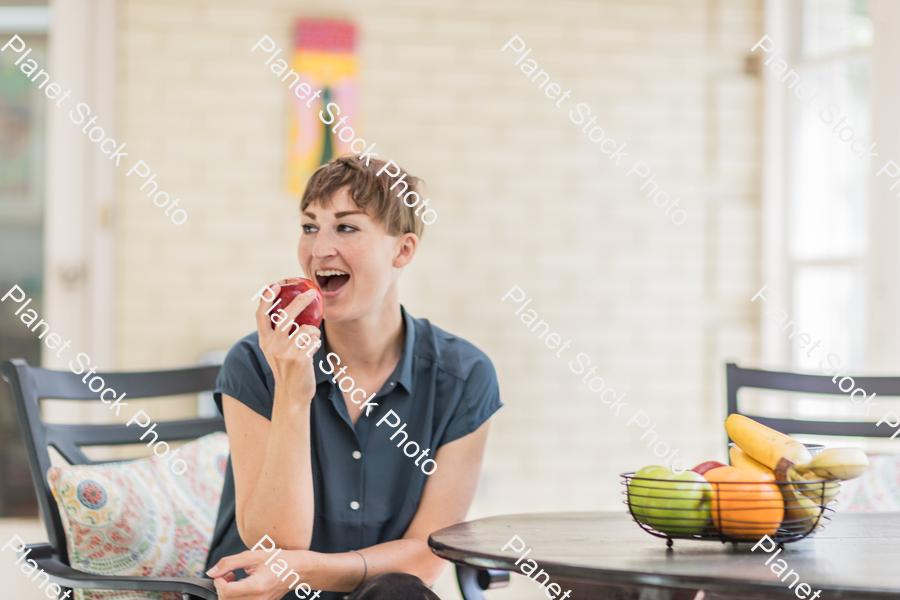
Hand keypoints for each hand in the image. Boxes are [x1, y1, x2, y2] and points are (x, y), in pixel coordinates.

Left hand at [207, 549, 293, 599]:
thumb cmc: (278, 561)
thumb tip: (212, 572)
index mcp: (256, 586)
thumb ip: (230, 563)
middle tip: (228, 574)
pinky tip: (242, 585)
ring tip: (235, 579)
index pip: (226, 591)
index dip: (219, 581)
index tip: (222, 573)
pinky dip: (236, 596)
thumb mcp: (253, 556)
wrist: (296, 570)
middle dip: (222, 587)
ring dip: (228, 592)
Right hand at [256, 284, 321, 406]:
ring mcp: (285, 352)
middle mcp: (272, 345)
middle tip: (311, 293)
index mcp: (265, 342)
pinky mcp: (299, 358)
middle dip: (300, 301)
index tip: (275, 285)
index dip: (266, 298)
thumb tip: (292, 312)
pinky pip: (314, 340)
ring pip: (306, 328)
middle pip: (286, 315)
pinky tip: (312, 352)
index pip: (261, 315)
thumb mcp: (276, 352)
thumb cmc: (288, 371)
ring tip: (310, 343)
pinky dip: (316, 343)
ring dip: (313, 333)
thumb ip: (279, 335)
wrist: (292, 396)